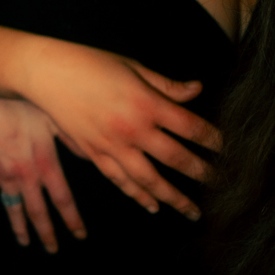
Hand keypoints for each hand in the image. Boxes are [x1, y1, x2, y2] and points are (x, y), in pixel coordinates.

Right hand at [0, 83, 84, 253]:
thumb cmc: (21, 103)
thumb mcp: (54, 118)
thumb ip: (75, 140)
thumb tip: (98, 155)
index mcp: (45, 164)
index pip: (63, 200)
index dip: (72, 220)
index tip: (80, 235)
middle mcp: (24, 175)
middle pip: (37, 212)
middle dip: (47, 233)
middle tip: (54, 250)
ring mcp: (2, 174)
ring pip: (13, 208)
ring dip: (20, 228)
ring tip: (26, 243)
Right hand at [32, 43, 220, 219]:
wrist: (46, 74)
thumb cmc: (90, 63)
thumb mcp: (134, 67)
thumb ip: (166, 84)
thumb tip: (197, 90)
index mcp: (147, 103)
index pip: (191, 128)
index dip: (213, 141)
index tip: (228, 150)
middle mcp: (133, 129)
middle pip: (176, 159)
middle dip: (202, 173)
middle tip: (223, 186)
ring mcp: (112, 146)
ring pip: (150, 180)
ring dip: (173, 197)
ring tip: (192, 211)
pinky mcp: (94, 154)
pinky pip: (120, 181)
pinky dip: (138, 196)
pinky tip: (152, 206)